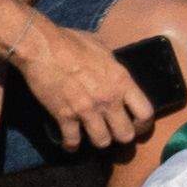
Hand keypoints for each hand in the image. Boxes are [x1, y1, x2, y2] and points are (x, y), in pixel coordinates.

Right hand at [13, 22, 157, 157]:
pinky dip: (71, 145)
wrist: (41, 47)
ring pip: (102, 142)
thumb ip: (111, 64)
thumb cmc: (71, 42)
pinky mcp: (64, 116)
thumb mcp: (102, 48)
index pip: (145, 113)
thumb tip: (111, 66)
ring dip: (98, 141)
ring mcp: (87, 110)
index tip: (136, 125)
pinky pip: (72, 140)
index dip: (143, 124)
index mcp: (121, 81)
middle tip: (113, 132)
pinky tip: (70, 144)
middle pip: (125, 134)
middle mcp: (109, 100)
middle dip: (120, 136)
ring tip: (93, 136)